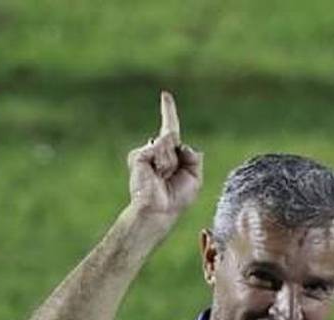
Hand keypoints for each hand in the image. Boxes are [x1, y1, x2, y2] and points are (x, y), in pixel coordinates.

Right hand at [127, 91, 202, 220]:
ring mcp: (146, 152)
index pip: (170, 128)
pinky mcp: (138, 155)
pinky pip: (157, 148)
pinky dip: (161, 162)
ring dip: (170, 162)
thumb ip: (193, 157)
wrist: (161, 210)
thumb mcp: (195, 177)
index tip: (165, 94)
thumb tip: (181, 145)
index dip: (168, 111)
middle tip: (168, 177)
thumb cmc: (177, 198)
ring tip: (162, 177)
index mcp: (170, 155)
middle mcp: (156, 151)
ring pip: (167, 142)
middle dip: (174, 156)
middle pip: (172, 136)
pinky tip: (155, 175)